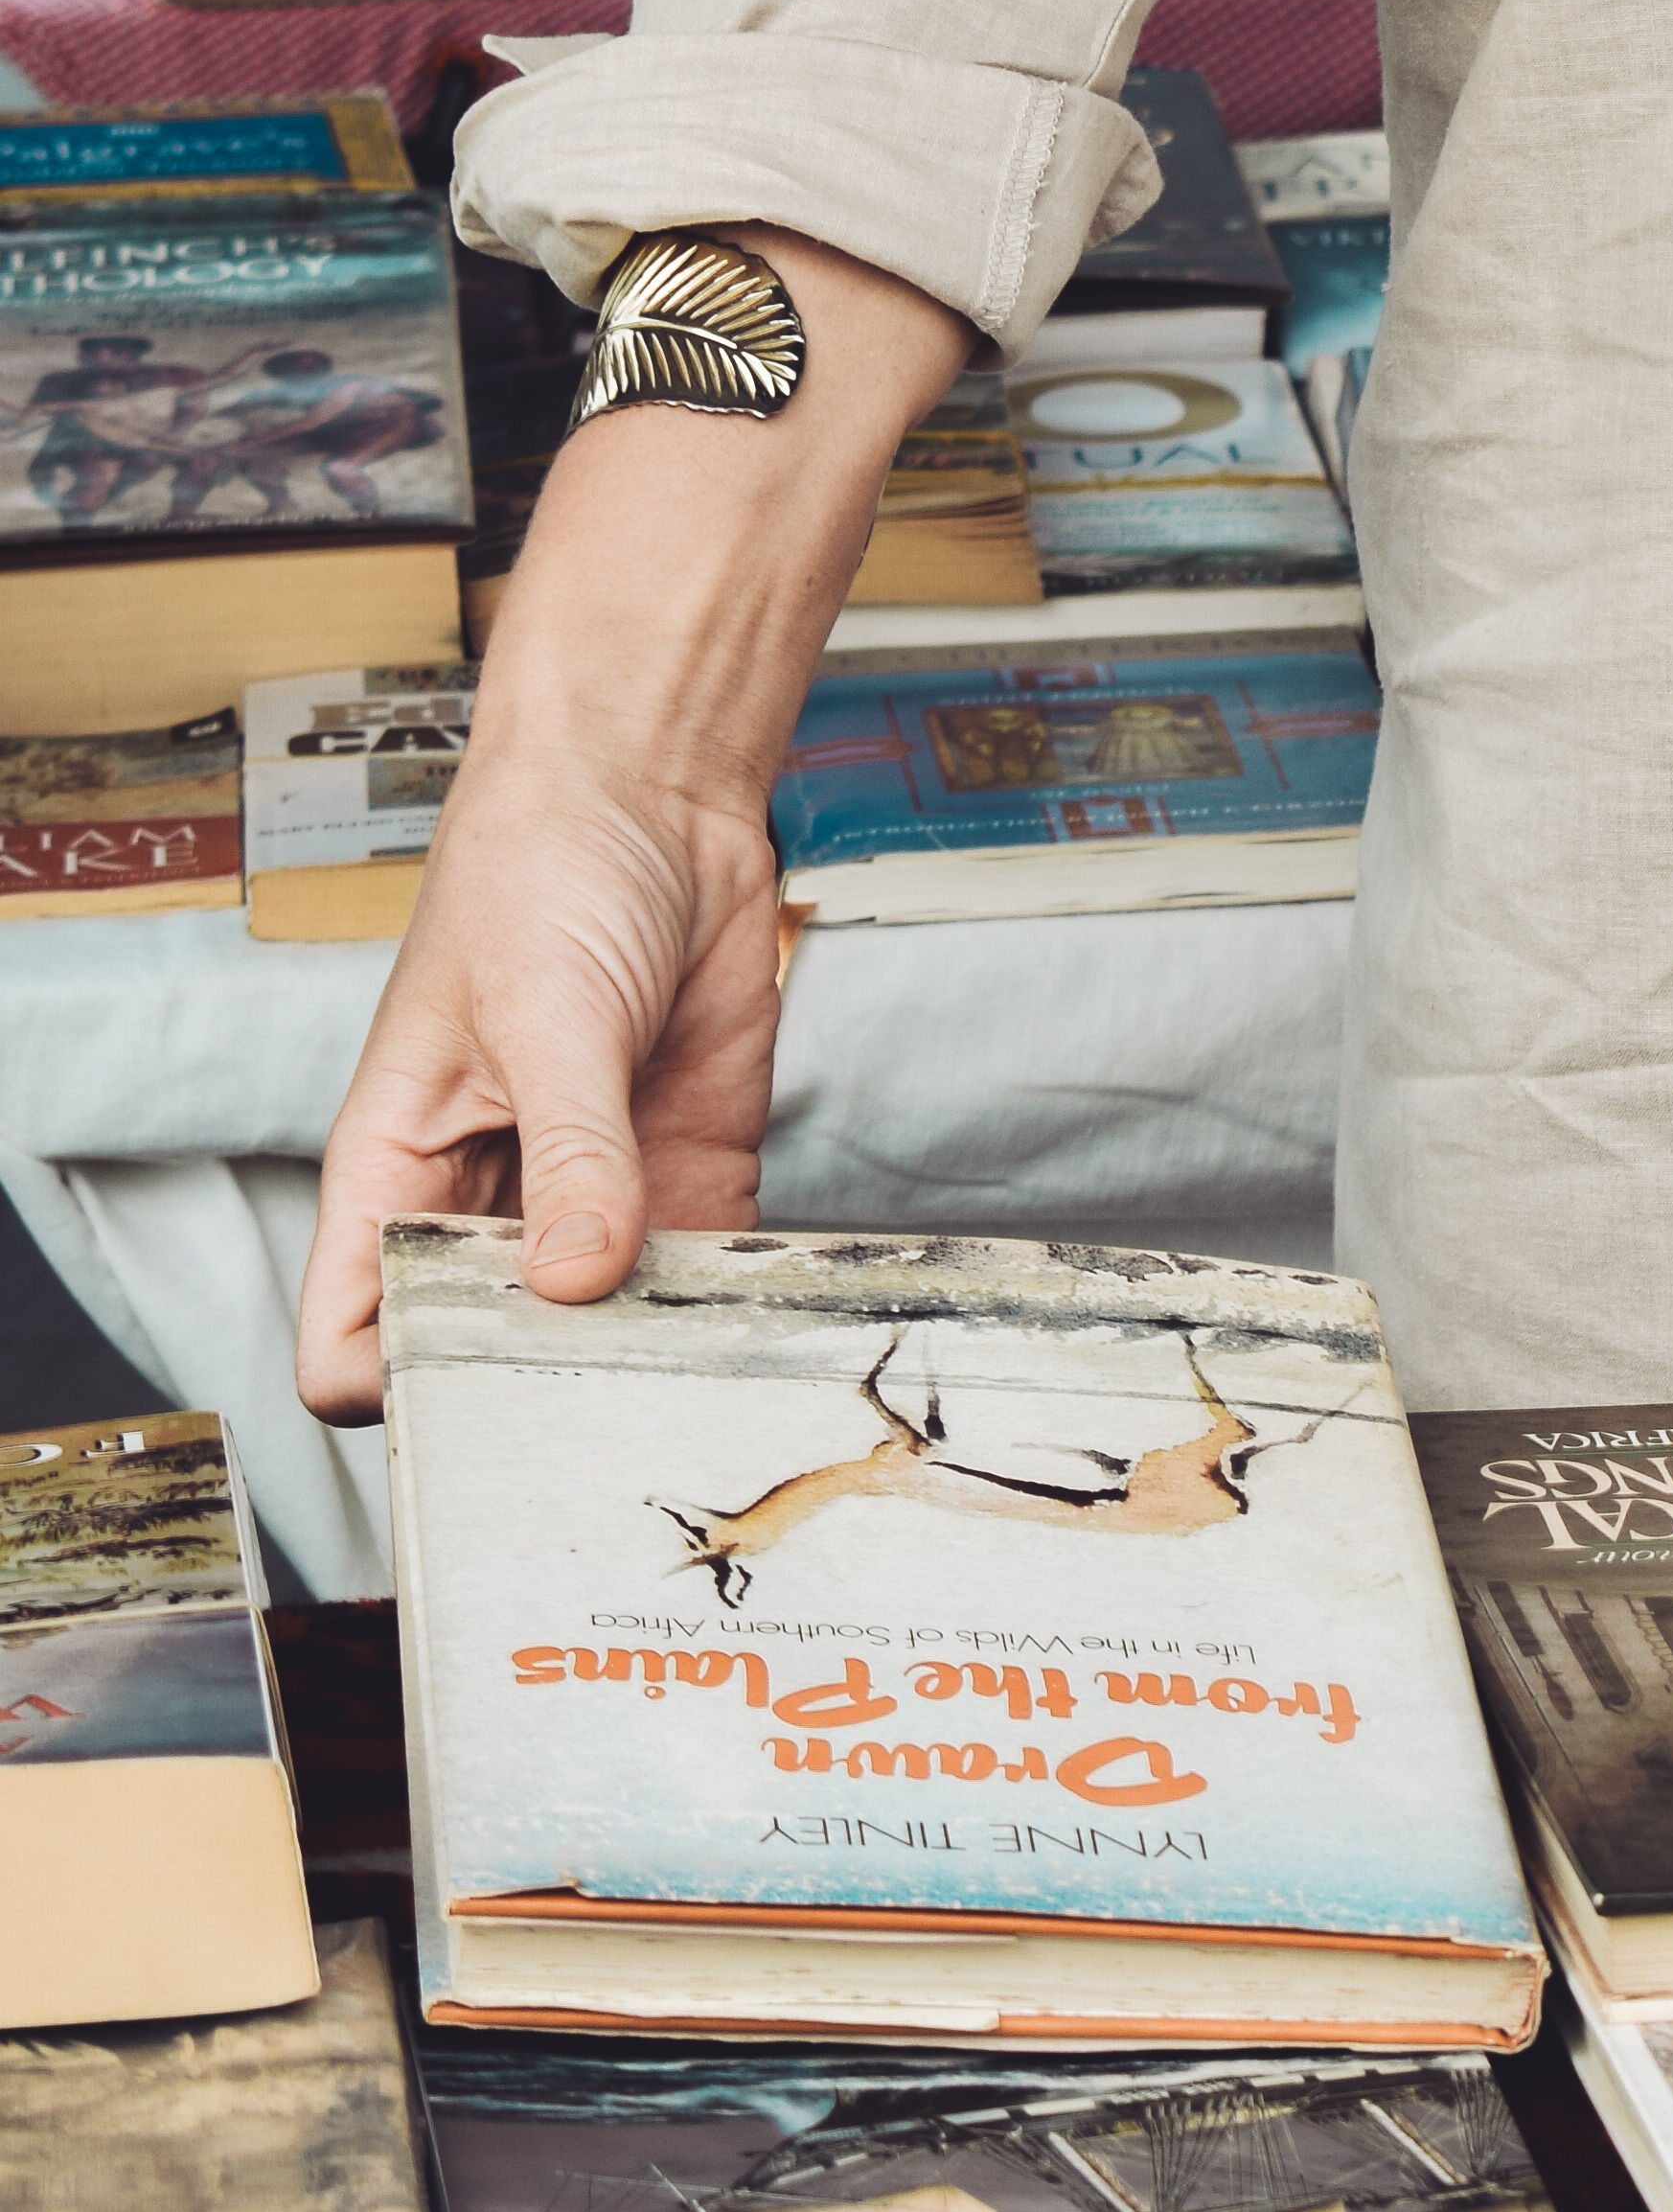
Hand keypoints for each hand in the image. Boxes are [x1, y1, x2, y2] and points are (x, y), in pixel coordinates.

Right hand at [290, 222, 964, 1423]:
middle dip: (545, 1394)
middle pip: (488, 1353)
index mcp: (397, 1173)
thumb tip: (580, 1282)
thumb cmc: (541, 867)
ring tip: (715, 1390)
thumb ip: (570, 1151)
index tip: (483, 1409)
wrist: (657, 784)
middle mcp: (487, 1201)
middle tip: (624, 1427)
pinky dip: (739, 1300)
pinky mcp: (691, 1165)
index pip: (354, 1341)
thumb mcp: (546, 1011)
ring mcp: (593, 1191)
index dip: (401, 1393)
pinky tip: (779, 1320)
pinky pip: (707, 1267)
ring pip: (608, 1329)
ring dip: (655, 1357)